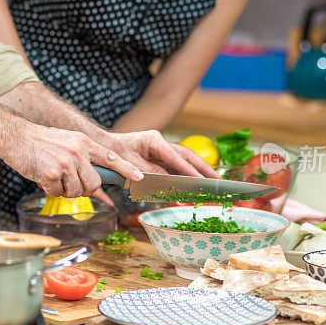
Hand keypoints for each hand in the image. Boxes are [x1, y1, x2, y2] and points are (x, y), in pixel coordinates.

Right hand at [0, 124, 143, 197]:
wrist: (16, 137)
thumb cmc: (40, 142)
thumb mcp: (68, 141)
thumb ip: (83, 156)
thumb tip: (95, 178)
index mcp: (84, 142)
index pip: (111, 156)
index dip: (125, 169)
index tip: (138, 177)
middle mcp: (78, 151)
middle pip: (94, 183)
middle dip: (84, 189)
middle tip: (69, 183)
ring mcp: (65, 162)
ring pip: (77, 191)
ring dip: (65, 190)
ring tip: (53, 177)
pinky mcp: (52, 172)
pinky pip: (58, 193)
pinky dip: (50, 190)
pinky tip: (42, 177)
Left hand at [97, 130, 220, 177]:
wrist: (106, 147)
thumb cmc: (115, 153)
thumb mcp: (129, 164)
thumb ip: (148, 173)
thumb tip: (167, 182)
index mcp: (153, 140)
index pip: (175, 157)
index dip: (189, 170)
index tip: (200, 181)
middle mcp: (161, 142)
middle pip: (187, 155)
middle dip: (204, 168)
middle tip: (219, 180)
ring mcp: (162, 149)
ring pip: (186, 160)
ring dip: (200, 171)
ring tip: (214, 182)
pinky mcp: (161, 156)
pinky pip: (178, 166)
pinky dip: (188, 175)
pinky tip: (197, 184)